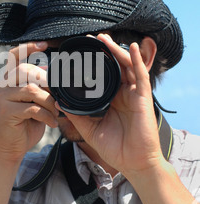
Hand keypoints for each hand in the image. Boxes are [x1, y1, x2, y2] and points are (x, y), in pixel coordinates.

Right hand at [0, 42, 58, 163]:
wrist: (11, 149)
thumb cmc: (26, 124)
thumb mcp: (35, 102)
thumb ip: (40, 87)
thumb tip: (54, 72)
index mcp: (7, 80)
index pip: (14, 56)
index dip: (28, 47)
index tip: (45, 44)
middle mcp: (1, 85)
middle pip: (26, 71)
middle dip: (47, 81)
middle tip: (58, 96)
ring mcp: (2, 98)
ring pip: (32, 90)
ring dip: (49, 102)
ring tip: (56, 113)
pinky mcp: (5, 112)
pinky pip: (32, 108)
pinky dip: (46, 115)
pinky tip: (52, 123)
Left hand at [56, 34, 163, 177]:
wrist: (133, 164)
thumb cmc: (115, 148)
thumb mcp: (90, 129)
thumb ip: (77, 115)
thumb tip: (60, 102)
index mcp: (111, 99)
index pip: (102, 76)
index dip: (93, 64)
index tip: (79, 53)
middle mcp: (123, 94)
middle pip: (114, 67)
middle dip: (104, 51)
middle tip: (91, 38)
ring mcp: (134, 95)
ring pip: (126, 66)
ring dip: (116, 51)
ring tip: (104, 39)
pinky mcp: (144, 98)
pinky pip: (141, 76)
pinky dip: (137, 61)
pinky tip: (132, 48)